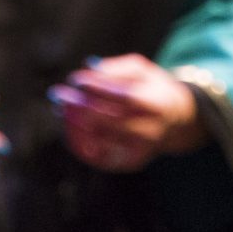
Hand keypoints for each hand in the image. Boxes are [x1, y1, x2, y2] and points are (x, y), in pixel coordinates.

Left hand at [51, 55, 207, 172]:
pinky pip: (97, 156)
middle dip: (79, 106)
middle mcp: (151, 131)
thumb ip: (116, 67)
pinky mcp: (129, 163)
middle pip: (109, 119)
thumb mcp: (142, 70)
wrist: (175, 121)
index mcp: (157, 104)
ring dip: (73, 124)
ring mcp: (139, 151)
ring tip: (58, 108)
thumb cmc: (151, 89)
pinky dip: (79, 141)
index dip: (98, 88)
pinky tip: (67, 126)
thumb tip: (89, 68)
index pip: (124, 97)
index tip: (76, 79)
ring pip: (99, 140)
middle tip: (57, 94)